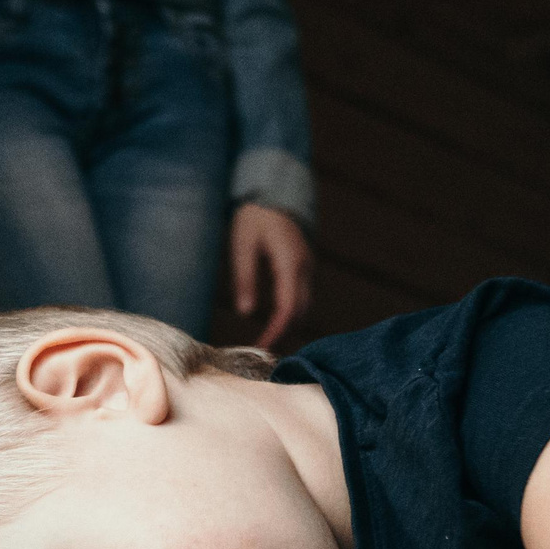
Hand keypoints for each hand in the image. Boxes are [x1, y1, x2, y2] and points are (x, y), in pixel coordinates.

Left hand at [231, 201, 311, 350]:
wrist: (274, 194)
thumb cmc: (254, 217)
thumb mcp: (242, 245)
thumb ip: (245, 278)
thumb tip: (246, 312)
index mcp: (289, 263)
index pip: (287, 308)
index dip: (275, 332)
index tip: (260, 348)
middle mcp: (304, 269)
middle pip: (300, 312)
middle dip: (283, 335)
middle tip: (260, 354)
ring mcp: (307, 268)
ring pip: (304, 307)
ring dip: (289, 327)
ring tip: (266, 344)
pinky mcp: (304, 269)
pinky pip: (302, 298)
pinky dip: (291, 315)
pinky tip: (275, 326)